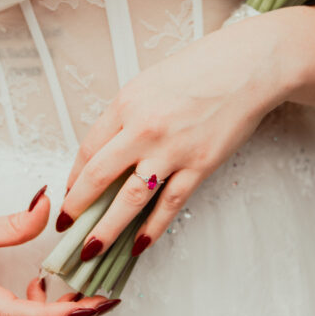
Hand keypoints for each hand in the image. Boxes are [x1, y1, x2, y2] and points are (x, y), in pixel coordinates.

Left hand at [57, 13, 289, 260]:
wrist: (249, 66)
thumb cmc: (203, 67)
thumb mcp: (150, 83)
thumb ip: (129, 114)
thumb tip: (111, 148)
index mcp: (126, 104)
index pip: (88, 149)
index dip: (74, 177)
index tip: (69, 194)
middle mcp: (143, 129)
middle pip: (98, 177)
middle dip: (77, 208)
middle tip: (65, 227)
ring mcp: (172, 150)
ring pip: (129, 200)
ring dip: (107, 229)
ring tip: (92, 249)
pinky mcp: (200, 165)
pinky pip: (169, 204)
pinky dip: (152, 228)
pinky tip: (139, 244)